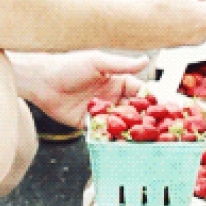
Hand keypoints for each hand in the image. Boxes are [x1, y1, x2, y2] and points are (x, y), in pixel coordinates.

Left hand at [7, 50, 148, 126]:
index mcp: (115, 82)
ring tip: (141, 140)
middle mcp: (110, 97)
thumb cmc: (69, 66)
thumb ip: (122, 65)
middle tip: (156, 129)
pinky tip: (120, 145)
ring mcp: (100, 112)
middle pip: (132, 111)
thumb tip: (146, 60)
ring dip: (129, 131)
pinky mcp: (87, 124)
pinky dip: (111, 139)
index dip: (150, 100)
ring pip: (119, 124)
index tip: (162, 108)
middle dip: (143, 119)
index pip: (138, 92)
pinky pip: (102, 133)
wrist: (42, 81)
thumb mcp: (98, 62)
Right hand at [125, 0, 205, 48]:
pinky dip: (184, 24)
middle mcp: (197, 33)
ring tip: (184, 2)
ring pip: (201, 32)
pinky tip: (168, 11)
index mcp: (204, 17)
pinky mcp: (169, 45)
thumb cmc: (149, 2)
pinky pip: (184, 35)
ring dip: (198, 17)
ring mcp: (183, 42)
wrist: (126, 24)